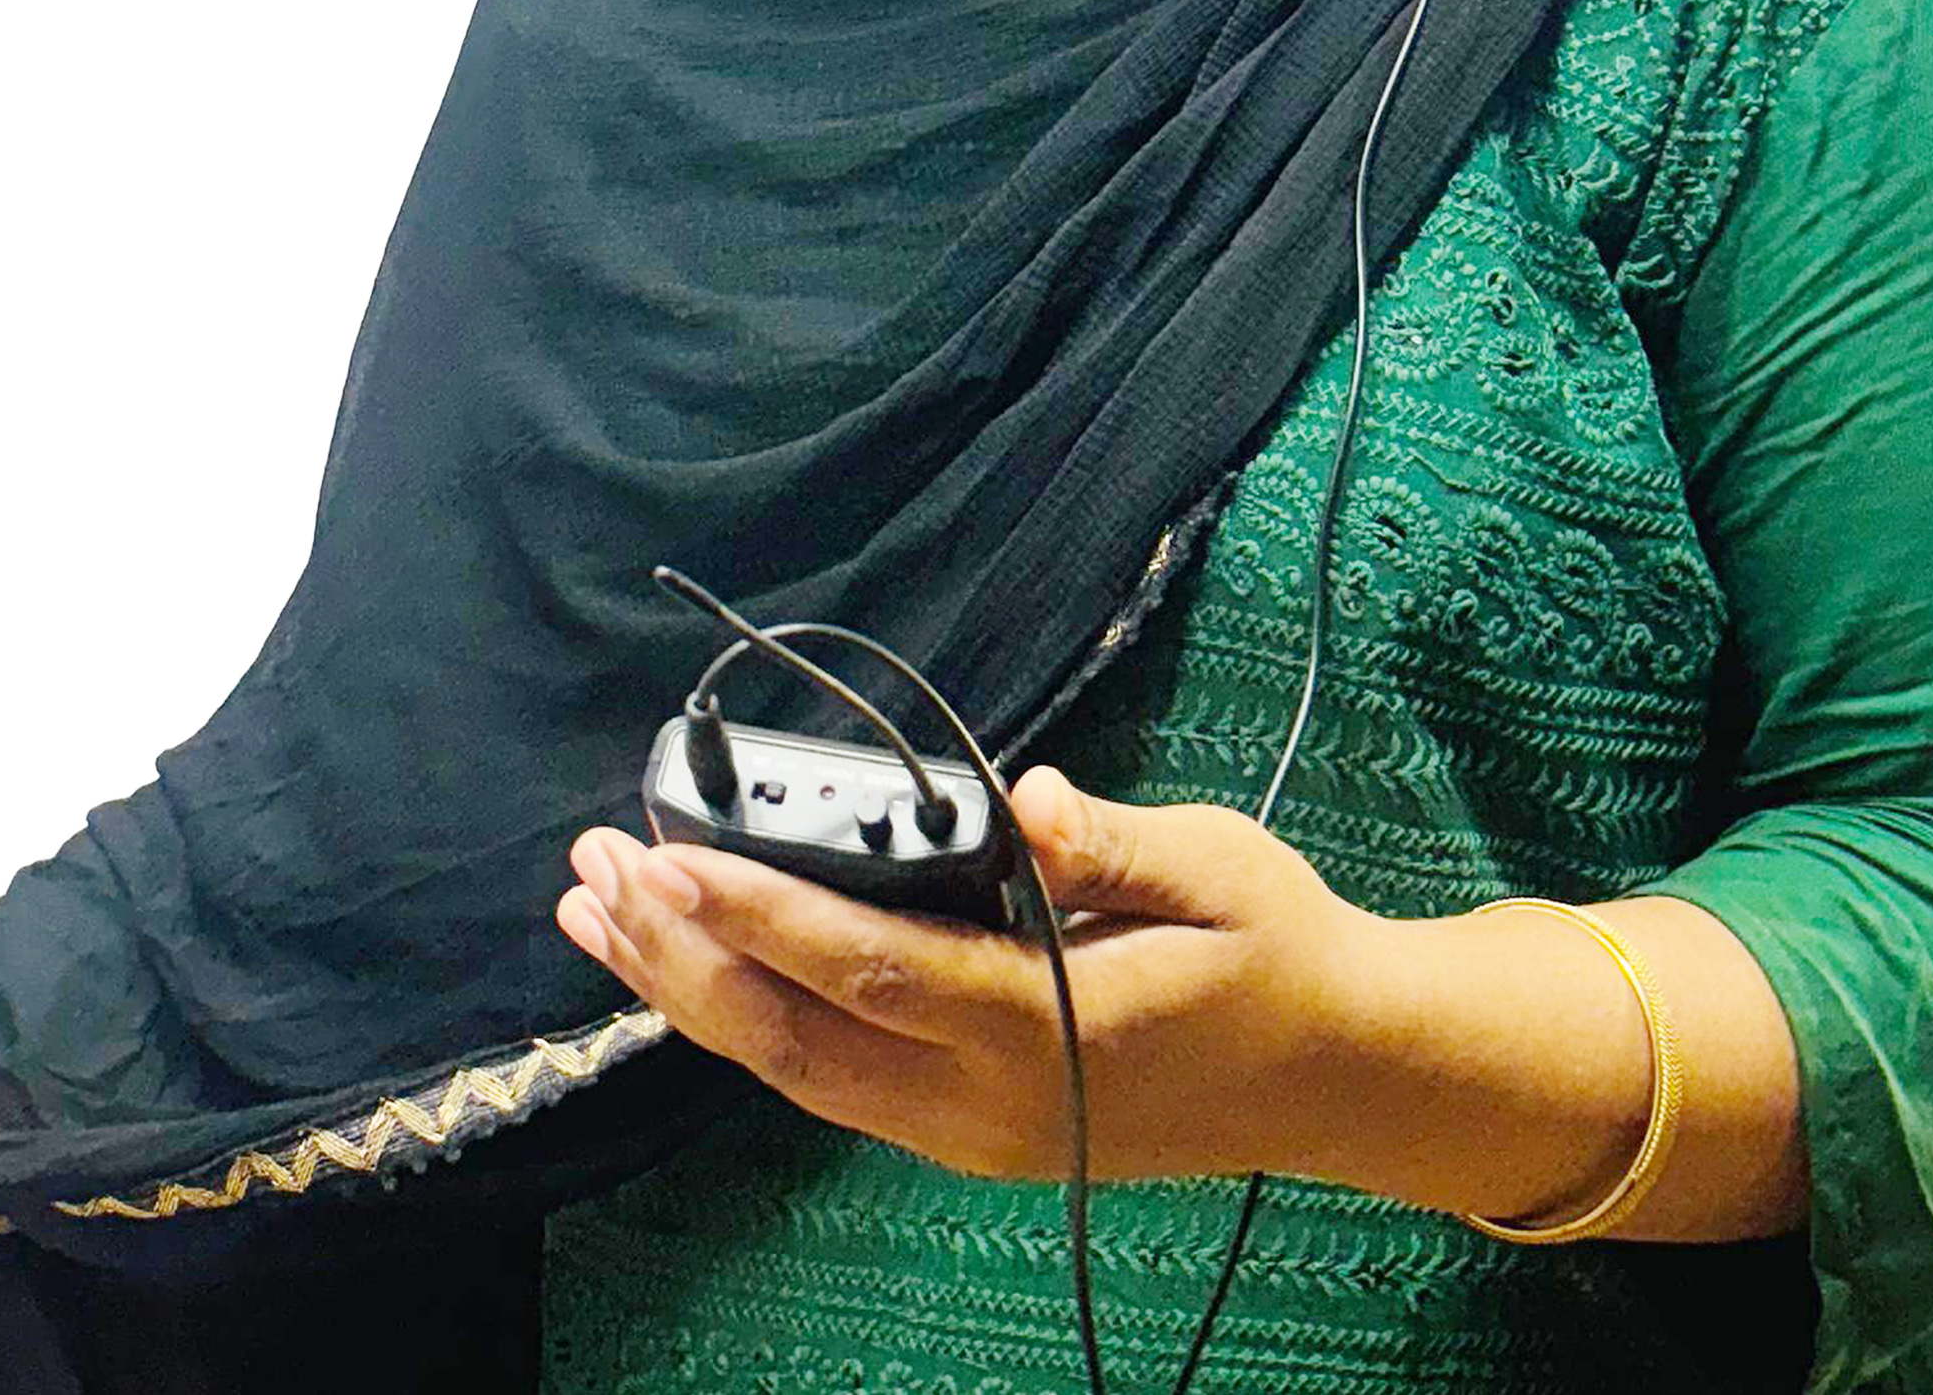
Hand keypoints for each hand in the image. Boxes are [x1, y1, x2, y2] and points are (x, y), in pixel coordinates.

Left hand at [556, 767, 1388, 1186]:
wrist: (1336, 1075)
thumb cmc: (1279, 952)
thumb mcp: (1220, 870)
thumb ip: (1114, 843)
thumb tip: (1032, 800)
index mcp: (1048, 1029)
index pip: (872, 969)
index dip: (763, 915)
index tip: (672, 860)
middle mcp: (989, 1103)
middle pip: (796, 1041)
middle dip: (682, 957)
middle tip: (596, 873)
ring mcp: (971, 1132)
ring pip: (796, 1074)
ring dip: (692, 996)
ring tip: (604, 918)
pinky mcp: (967, 1131)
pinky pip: (830, 1083)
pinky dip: (747, 1024)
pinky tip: (694, 973)